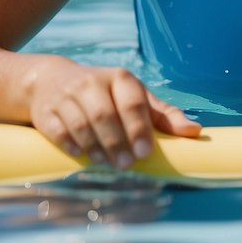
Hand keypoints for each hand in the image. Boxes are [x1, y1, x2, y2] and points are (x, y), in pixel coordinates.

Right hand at [28, 59, 200, 167]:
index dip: (139, 128)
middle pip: (105, 115)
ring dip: (95, 146)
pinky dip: (69, 142)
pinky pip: (57, 128)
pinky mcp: (46, 110)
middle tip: (126, 164)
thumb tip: (195, 132)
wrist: (53, 81)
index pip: (132, 102)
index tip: (145, 152)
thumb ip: (164, 116)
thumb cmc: (108, 95)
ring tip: (106, 163)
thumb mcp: (137, 97)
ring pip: (81, 122)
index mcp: (120, 78)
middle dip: (117, 141)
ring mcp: (67, 96)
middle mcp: (93, 83)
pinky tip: (80, 154)